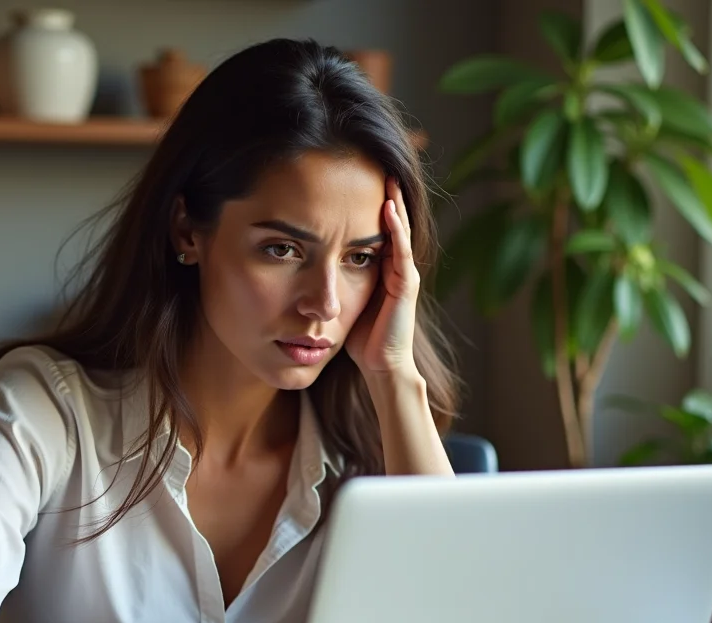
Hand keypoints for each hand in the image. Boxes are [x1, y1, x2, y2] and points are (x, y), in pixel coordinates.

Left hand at [345, 178, 420, 379]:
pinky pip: (401, 250)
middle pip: (394, 223)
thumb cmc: (360, 337)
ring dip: (394, 204)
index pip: (379, 229)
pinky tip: (387, 209)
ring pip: (401, 231)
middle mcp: (397, 267)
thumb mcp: (344, 299)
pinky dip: (396, 228)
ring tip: (387, 178)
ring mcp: (405, 274)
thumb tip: (304, 262)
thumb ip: (334, 279)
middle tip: (376, 166)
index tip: (357, 180)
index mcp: (383, 269)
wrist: (379, 365)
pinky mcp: (407, 285)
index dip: (371, 205)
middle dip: (387, 196)